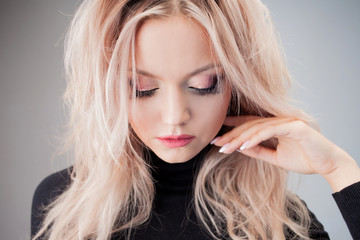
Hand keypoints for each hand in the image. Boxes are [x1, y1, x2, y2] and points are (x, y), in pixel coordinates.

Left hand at [212, 116, 359, 191]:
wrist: (328, 164)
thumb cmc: (305, 159)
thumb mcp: (275, 157)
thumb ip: (258, 151)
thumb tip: (239, 148)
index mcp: (274, 126)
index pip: (249, 125)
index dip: (232, 129)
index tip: (217, 137)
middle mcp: (278, 120)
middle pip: (249, 125)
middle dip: (231, 135)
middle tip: (215, 143)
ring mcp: (286, 121)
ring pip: (257, 127)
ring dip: (239, 138)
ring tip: (225, 148)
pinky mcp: (294, 126)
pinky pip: (270, 131)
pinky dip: (255, 138)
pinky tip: (243, 146)